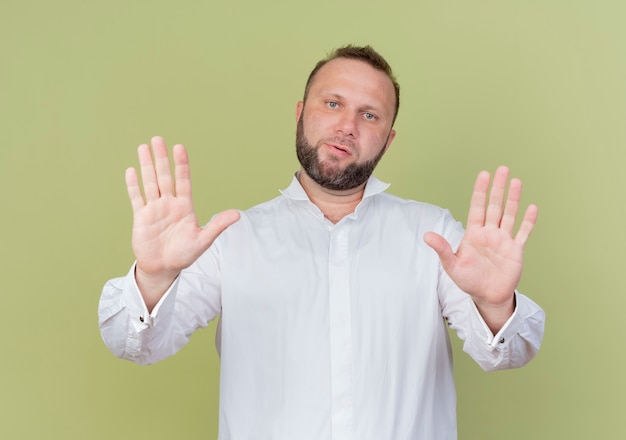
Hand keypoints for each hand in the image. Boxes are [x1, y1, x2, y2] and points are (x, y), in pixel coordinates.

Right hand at [125, 136, 239, 308]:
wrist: (163, 268)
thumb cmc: (184, 254)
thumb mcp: (203, 240)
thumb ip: (217, 225)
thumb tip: (237, 214)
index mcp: (185, 207)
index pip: (183, 181)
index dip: (181, 165)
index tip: (179, 148)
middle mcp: (169, 203)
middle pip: (165, 176)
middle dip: (162, 158)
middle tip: (158, 139)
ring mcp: (154, 209)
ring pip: (150, 182)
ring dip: (146, 166)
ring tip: (143, 147)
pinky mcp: (141, 217)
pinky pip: (136, 197)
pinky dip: (134, 185)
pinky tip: (132, 171)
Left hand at [424, 166, 537, 331]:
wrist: (487, 296)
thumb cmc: (468, 280)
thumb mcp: (452, 265)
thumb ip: (442, 249)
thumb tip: (426, 236)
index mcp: (474, 233)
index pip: (477, 207)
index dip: (480, 191)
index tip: (484, 174)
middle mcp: (489, 233)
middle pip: (495, 206)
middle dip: (498, 188)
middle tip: (503, 169)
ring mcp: (504, 240)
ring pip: (509, 215)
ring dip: (513, 199)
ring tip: (517, 181)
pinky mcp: (515, 251)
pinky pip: (523, 233)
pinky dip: (528, 221)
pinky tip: (532, 208)